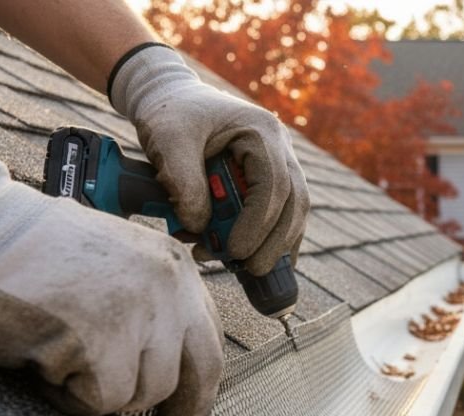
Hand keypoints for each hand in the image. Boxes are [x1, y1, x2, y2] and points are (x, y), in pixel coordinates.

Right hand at [0, 133, 223, 415]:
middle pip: (196, 374)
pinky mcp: (101, 341)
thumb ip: (150, 303)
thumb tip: (170, 362)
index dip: (201, 388)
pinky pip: (100, 401)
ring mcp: (138, 312)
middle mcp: (168, 285)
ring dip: (101, 392)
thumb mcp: (113, 262)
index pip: (207, 341)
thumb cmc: (24, 250)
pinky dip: (68, 397)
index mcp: (174, 265)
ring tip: (61, 356)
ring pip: (144, 393)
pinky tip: (44, 362)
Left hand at [110, 45, 310, 275]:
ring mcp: (279, 164)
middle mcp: (281, 149)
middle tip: (250, 269)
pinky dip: (269, 239)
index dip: (258, 222)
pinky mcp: (269, 181)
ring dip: (274, 244)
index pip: (274, 185)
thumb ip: (184, 183)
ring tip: (247, 269)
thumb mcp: (169, 140)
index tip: (235, 249)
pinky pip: (280, 214)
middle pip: (294, 202)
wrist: (170, 98)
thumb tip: (199, 228)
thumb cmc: (170, 112)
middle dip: (275, 241)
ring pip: (293, 212)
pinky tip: (254, 260)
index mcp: (262, 132)